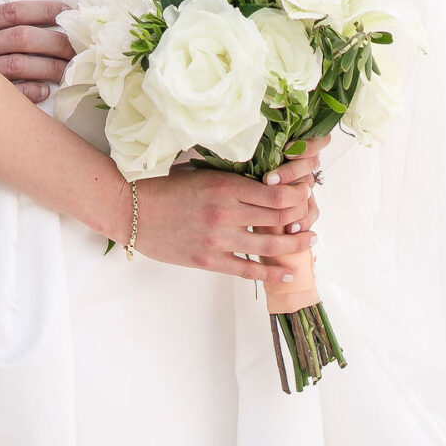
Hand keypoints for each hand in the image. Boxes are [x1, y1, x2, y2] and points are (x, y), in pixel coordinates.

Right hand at [0, 0, 74, 102]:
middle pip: (22, 37)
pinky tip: (43, 92)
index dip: (42, 10)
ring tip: (67, 70)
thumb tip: (26, 25)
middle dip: (55, 41)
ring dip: (49, 67)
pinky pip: (6, 94)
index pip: (13, 12)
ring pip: (19, 64)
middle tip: (77, 47)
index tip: (66, 11)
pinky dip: (28, 93)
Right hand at [131, 160, 320, 280]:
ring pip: (270, 244)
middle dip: (303, 216)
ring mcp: (218, 238)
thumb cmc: (164, 187)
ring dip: (296, 244)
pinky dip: (271, 272)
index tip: (307, 192)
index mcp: (225, 184)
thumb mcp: (200, 172)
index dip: (299, 194)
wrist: (132, 211)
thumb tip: (264, 179)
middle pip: (280, 217)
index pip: (277, 192)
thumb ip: (230, 177)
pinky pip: (248, 269)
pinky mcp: (209, 260)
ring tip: (310, 240)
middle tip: (313, 215)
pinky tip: (287, 272)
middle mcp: (226, 211)